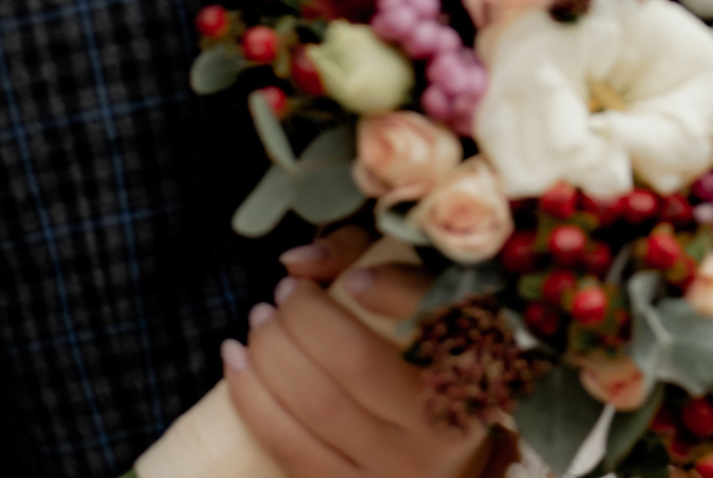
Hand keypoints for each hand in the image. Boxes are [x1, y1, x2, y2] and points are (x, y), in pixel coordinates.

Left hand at [223, 229, 484, 477]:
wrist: (433, 452)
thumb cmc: (420, 353)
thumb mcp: (410, 294)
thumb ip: (361, 255)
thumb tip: (296, 262)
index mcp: (478, 364)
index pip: (439, 320)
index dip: (394, 290)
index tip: (355, 278)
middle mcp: (442, 423)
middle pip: (357, 362)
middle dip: (303, 318)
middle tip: (283, 293)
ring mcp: (397, 467)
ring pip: (317, 405)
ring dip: (270, 353)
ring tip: (259, 320)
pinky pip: (290, 448)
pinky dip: (252, 401)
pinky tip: (234, 362)